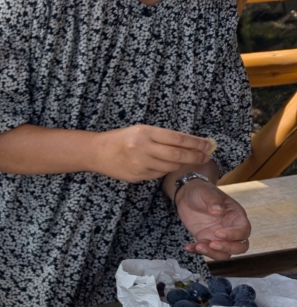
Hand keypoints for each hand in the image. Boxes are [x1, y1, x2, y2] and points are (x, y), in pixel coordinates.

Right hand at [93, 125, 212, 182]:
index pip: (178, 139)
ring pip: (170, 167)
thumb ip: (163, 137)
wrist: (97, 152)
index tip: (208, 145)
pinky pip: (158, 174)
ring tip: (179, 160)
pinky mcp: (137, 176)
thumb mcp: (141, 130)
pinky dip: (162, 170)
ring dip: (178, 164)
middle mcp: (143, 148)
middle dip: (195, 156)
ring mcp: (140, 164)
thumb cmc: (121, 138)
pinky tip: (158, 165)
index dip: (196, 143)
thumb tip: (190, 143)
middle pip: (178, 155)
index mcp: (145, 133)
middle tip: (206, 157)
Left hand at [175, 180, 250, 259]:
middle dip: (228, 248)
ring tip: (198, 246)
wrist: (187, 195)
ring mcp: (218, 236)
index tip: (218, 233)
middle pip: (240, 246)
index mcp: (236, 216)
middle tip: (212, 244)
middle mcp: (231, 228)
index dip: (234, 235)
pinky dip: (197, 252)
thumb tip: (217, 210)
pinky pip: (206, 250)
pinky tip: (188, 247)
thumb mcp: (206, 192)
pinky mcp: (206, 239)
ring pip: (224, 253)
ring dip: (212, 253)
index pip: (244, 230)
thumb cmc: (202, 191)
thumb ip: (213, 200)